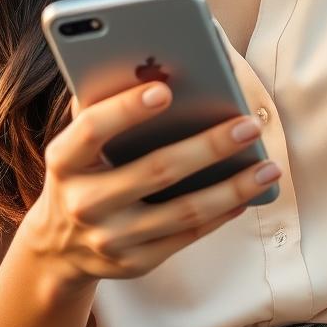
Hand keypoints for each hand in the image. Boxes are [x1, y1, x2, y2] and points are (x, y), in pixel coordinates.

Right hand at [22, 82, 279, 294]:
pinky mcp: (135, 263)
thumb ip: (105, 102)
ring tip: (268, 166)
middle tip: (249, 125)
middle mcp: (83, 203)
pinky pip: (187, 236)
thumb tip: (157, 63)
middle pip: (155, 171)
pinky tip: (249, 192)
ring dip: (232, 187)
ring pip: (183, 212)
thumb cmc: (83, 169)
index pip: (92, 130)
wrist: (58, 246)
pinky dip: (222, 212)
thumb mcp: (79, 139)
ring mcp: (110, 239)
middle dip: (208, 146)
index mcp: (64, 160)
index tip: (166, 88)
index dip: (126, 109)